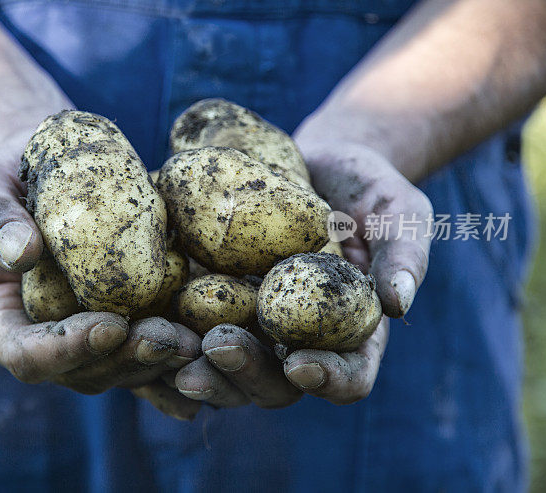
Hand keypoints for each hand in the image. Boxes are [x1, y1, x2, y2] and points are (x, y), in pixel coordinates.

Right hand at [0, 133, 199, 418]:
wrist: (40, 165)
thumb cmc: (3, 175)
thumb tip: (22, 251)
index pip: (25, 355)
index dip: (67, 350)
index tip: (109, 326)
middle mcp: (42, 340)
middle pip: (81, 372)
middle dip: (126, 361)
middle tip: (168, 339)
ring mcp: (82, 337)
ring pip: (120, 369)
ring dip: (159, 361)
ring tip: (196, 341)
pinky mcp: (118, 323)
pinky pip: (145, 349)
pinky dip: (175, 353)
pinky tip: (208, 348)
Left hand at [176, 139, 430, 406]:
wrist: (314, 161)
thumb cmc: (366, 188)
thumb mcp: (398, 211)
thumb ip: (404, 254)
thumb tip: (399, 304)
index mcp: (350, 334)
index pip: (348, 377)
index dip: (328, 380)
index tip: (301, 364)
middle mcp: (297, 341)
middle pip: (275, 384)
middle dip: (247, 374)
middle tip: (220, 348)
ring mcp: (253, 327)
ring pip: (225, 370)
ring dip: (200, 367)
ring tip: (172, 349)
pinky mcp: (213, 304)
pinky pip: (190, 333)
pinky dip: (168, 339)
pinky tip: (141, 326)